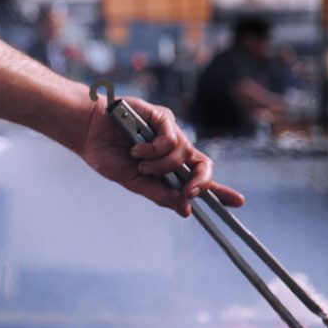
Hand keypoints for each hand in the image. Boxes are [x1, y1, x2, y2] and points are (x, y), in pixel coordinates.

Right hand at [80, 95, 244, 216]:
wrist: (89, 132)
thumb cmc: (108, 155)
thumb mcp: (134, 182)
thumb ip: (159, 194)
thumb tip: (185, 209)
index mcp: (168, 168)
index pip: (199, 180)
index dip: (220, 191)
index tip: (238, 202)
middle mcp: (174, 150)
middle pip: (204, 165)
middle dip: (202, 182)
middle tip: (191, 192)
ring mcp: (170, 133)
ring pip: (184, 155)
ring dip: (161, 166)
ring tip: (139, 163)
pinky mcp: (163, 118)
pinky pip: (171, 140)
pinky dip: (154, 150)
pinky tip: (137, 149)